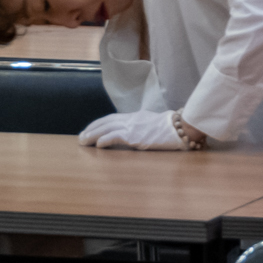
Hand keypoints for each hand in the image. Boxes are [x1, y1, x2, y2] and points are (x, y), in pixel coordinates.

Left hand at [79, 109, 193, 149]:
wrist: (181, 128)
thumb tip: (133, 134)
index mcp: (135, 117)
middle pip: (106, 122)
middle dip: (92, 129)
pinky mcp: (135, 136)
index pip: (112, 118)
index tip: (89, 130)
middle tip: (81, 137)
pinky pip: (115, 136)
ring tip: (84, 141)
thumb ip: (141, 127)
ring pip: (107, 128)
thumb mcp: (152, 125)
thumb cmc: (171, 129)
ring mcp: (133, 127)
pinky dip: (104, 140)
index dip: (99, 124)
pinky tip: (97, 145)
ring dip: (93, 135)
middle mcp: (131, 119)